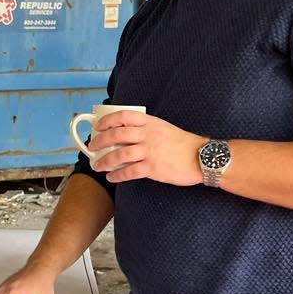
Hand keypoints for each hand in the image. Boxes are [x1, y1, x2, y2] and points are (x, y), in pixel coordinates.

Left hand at [88, 111, 205, 185]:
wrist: (201, 157)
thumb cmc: (183, 144)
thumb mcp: (163, 128)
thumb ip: (146, 129)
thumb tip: (125, 136)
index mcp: (150, 122)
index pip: (123, 116)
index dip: (107, 121)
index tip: (97, 126)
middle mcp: (148, 134)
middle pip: (116, 134)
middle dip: (100, 141)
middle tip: (91, 147)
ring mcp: (150, 151)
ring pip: (119, 154)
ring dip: (104, 161)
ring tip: (97, 166)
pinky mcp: (153, 167)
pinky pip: (129, 171)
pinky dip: (117, 175)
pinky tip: (112, 177)